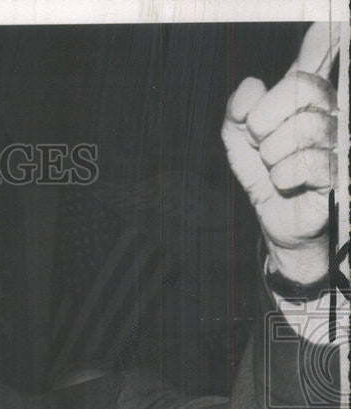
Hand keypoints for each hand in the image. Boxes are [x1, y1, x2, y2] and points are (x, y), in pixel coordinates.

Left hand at [222, 22, 339, 282]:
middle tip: (260, 141)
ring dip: (272, 154)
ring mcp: (340, 138)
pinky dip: (284, 176)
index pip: (319, 56)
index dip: (322, 40)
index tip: (325, 24)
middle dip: (265, 119)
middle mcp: (331, 108)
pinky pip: (308, 163)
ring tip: (274, 166)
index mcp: (307, 95)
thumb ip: (237, 110)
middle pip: (302, 88)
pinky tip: (285, 182)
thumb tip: (251, 87)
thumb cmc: (262, 171)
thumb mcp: (238, 139)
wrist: (275, 216)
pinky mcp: (340, 170)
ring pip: (304, 128)